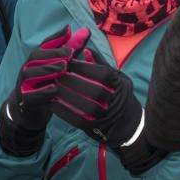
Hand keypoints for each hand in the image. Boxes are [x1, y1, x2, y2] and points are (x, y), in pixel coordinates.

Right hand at [0, 25, 89, 155]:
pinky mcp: (24, 101)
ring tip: (63, 68)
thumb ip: (72, 49)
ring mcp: (23, 84)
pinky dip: (41, 92)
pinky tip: (54, 89)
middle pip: (35, 56)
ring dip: (47, 70)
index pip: (44, 44)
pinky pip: (29, 95)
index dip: (56, 37)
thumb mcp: (60, 65)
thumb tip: (86, 30)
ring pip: (30, 74)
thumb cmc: (49, 83)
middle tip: (70, 54)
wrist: (30, 109)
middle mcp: (28, 69)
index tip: (70, 31)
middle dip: (52, 53)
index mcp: (37, 60)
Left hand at [51, 49, 164, 174]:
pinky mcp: (94, 127)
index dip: (84, 67)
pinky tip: (52, 102)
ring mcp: (106, 115)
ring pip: (86, 106)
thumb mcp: (116, 77)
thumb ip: (101, 65)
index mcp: (120, 85)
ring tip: (53, 86)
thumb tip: (87, 51)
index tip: (68, 61)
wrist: (126, 123)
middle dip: (73, 80)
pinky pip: (78, 120)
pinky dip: (63, 111)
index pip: (103, 74)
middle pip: (94, 90)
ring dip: (67, 96)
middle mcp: (116, 101)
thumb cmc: (118, 95)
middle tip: (57, 73)